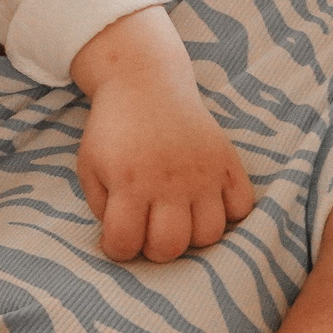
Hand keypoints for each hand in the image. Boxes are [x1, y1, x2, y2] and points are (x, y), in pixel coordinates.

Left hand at [71, 7, 255, 262]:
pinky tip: (207, 204)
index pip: (125, 243)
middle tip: (148, 231)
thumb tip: (123, 240)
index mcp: (129, 182)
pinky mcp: (227, 161)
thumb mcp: (90, 165)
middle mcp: (170, 181)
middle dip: (155, 250)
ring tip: (177, 218)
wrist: (144, 82)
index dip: (117, 250)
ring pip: (211, 234)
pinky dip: (229, 214)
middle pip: (171, 247)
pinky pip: (242, 207)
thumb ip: (100, 207)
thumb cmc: (113, 129)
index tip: (117, 240)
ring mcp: (203, 172)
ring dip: (192, 235)